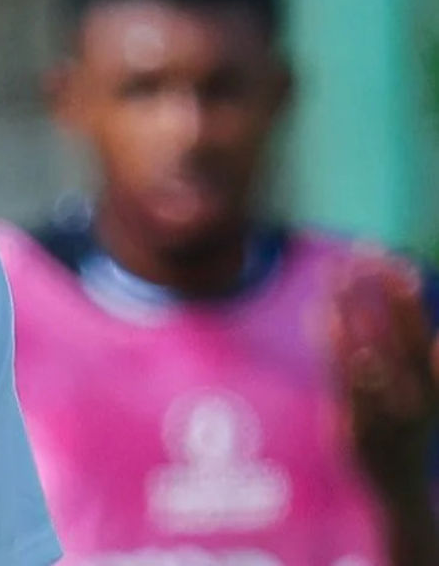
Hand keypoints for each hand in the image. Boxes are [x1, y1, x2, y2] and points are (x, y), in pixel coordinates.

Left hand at [328, 254, 438, 496]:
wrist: (400, 490)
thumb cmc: (410, 426)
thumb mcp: (425, 390)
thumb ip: (418, 350)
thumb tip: (409, 292)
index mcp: (434, 387)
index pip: (422, 333)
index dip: (408, 297)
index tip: (394, 261)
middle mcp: (413, 401)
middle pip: (389, 337)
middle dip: (371, 296)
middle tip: (352, 259)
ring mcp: (383, 415)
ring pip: (361, 356)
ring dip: (346, 315)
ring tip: (333, 282)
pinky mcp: (355, 428)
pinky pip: (339, 379)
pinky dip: (331, 346)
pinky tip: (321, 317)